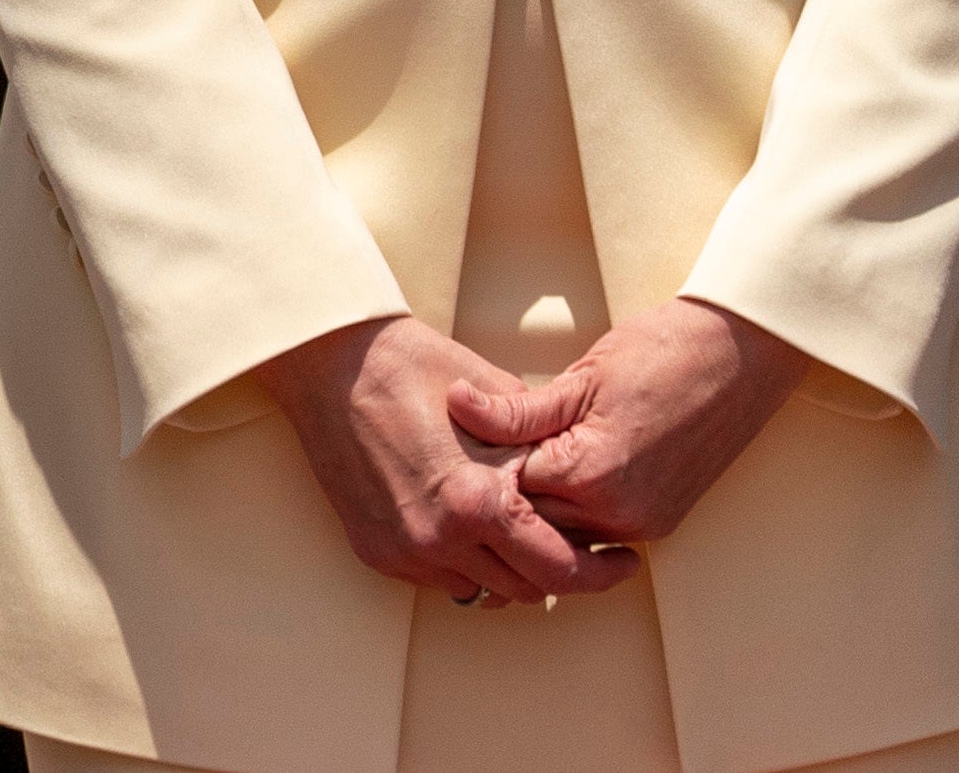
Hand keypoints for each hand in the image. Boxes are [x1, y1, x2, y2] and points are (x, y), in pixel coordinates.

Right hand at [259, 314, 639, 606]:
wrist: (334, 367)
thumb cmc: (416, 369)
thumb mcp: (499, 398)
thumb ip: (541, 445)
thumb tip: (578, 471)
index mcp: (478, 502)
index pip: (558, 567)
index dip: (601, 572)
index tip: (624, 563)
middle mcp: (441, 540)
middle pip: (524, 590)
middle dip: (560, 574)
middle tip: (586, 553)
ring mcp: (405, 552)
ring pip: (482, 591)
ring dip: (508, 570)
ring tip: (524, 534)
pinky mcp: (377, 554)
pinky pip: (439, 579)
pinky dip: (464, 563)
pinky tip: (473, 528)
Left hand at [453, 298, 807, 546]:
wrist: (740, 355)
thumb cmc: (664, 352)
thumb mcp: (582, 376)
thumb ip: (516, 409)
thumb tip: (456, 405)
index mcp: (590, 474)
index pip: (507, 489)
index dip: (485, 462)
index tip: (468, 439)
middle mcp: (617, 514)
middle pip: (532, 521)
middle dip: (508, 491)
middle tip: (488, 452)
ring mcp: (643, 524)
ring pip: (564, 533)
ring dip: (542, 505)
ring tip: (527, 459)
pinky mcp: (661, 523)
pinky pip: (599, 530)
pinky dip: (576, 510)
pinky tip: (566, 473)